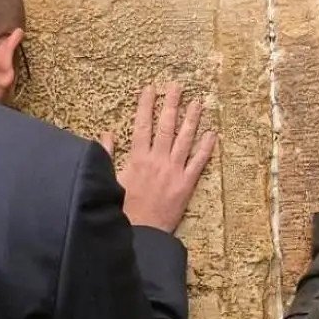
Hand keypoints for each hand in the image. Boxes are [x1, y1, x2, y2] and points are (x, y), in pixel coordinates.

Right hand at [102, 83, 216, 233]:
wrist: (140, 232)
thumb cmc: (122, 209)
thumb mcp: (109, 180)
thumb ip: (108, 156)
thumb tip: (106, 134)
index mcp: (137, 158)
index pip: (142, 125)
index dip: (146, 105)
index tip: (150, 88)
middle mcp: (157, 160)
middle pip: (166, 126)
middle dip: (171, 104)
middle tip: (177, 86)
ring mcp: (173, 171)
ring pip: (184, 140)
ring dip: (191, 119)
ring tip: (198, 102)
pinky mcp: (186, 185)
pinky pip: (198, 163)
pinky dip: (206, 148)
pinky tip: (212, 134)